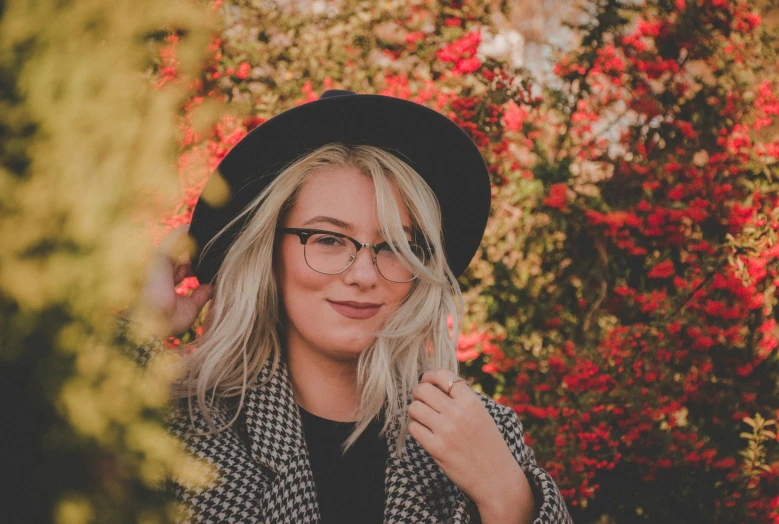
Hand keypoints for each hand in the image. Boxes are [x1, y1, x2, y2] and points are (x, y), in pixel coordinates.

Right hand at [122, 224, 213, 338]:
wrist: (155, 322)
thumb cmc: (169, 319)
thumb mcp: (191, 307)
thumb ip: (200, 296)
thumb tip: (211, 287)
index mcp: (170, 281)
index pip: (186, 266)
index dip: (200, 261)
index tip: (216, 257)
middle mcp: (165, 269)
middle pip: (185, 253)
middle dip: (202, 248)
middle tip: (220, 241)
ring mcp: (161, 262)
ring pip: (181, 243)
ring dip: (197, 237)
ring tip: (214, 230)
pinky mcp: (160, 256)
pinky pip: (175, 238)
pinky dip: (187, 232)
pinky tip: (202, 228)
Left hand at [408, 369, 527, 515]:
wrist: (497, 477)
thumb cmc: (488, 444)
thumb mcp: (481, 414)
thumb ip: (461, 398)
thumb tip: (435, 383)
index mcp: (471, 401)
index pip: (442, 375)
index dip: (429, 376)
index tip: (426, 381)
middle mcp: (458, 412)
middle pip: (422, 389)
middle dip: (418, 393)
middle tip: (421, 400)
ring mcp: (446, 430)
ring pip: (414, 408)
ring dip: (415, 412)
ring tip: (424, 418)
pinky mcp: (436, 448)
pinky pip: (414, 428)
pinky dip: (416, 429)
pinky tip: (425, 433)